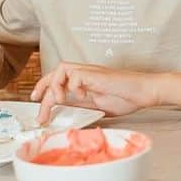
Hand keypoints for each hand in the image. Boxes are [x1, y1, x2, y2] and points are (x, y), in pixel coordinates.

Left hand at [31, 62, 160, 123]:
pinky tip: (81, 96)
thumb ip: (81, 105)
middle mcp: (84, 74)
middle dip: (42, 88)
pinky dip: (72, 86)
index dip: (44, 88)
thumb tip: (64, 111)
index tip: (37, 101)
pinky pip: (75, 75)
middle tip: (36, 103)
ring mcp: (90, 72)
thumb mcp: (98, 106)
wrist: (144, 92)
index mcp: (84, 82)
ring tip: (57, 101)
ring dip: (54, 86)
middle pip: (55, 73)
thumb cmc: (127, 98)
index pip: (58, 80)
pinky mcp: (95, 74)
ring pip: (61, 69)